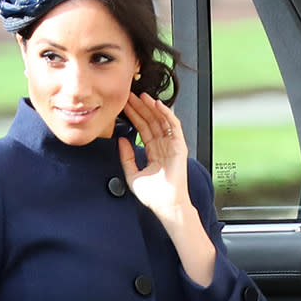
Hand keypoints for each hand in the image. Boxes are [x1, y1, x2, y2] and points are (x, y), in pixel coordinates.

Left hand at [119, 93, 189, 222]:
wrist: (166, 204)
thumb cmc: (153, 196)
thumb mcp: (132, 175)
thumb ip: (126, 157)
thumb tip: (121, 140)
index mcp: (154, 152)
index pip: (142, 129)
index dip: (134, 116)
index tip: (124, 106)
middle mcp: (163, 146)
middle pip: (151, 121)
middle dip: (141, 108)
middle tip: (130, 95)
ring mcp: (172, 145)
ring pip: (161, 120)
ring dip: (151, 107)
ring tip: (141, 96)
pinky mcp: (179, 146)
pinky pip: (173, 126)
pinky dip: (166, 114)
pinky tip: (157, 105)